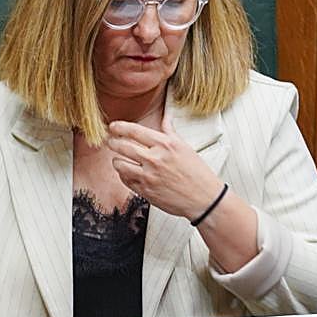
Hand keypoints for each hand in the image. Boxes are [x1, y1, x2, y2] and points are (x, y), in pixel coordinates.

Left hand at [107, 111, 222, 220]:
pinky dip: (124, 175)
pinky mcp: (145, 190)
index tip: (113, 127)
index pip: (134, 131)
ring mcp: (148, 176)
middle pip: (121, 146)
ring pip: (118, 164)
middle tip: (111, 142)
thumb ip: (170, 132)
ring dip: (117, 161)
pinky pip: (124, 179)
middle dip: (112, 143)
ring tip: (120, 159)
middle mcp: (155, 159)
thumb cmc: (197, 173)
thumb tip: (166, 116)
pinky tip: (130, 173)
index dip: (119, 127)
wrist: (205, 199)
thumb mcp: (185, 147)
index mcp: (165, 145)